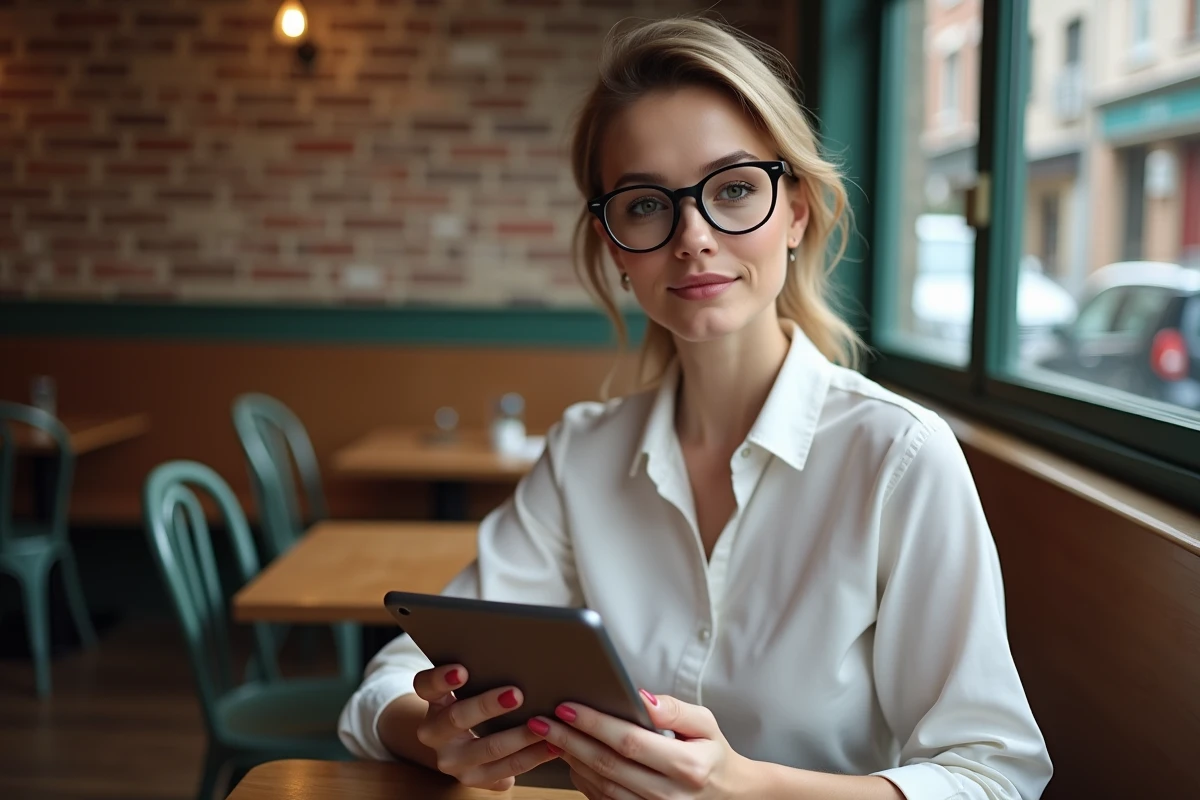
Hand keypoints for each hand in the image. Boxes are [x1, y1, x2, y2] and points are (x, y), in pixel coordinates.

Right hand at [412, 664, 560, 790]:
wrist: (456, 746)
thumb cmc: (469, 704)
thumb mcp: (464, 691)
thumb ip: (479, 675)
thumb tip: (517, 656)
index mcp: (432, 702)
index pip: (426, 685)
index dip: (441, 678)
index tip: (462, 670)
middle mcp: (433, 733)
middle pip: (456, 718)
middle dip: (488, 706)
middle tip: (516, 694)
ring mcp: (451, 760)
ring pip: (486, 749)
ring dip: (518, 736)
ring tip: (542, 724)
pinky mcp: (471, 778)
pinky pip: (504, 770)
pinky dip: (531, 757)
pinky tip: (551, 747)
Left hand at [525, 689, 751, 799]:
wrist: (729, 798)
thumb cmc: (713, 755)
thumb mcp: (705, 723)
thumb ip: (673, 709)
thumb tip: (639, 697)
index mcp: (686, 766)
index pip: (629, 741)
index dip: (594, 724)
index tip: (566, 707)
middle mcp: (667, 795)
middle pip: (607, 765)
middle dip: (569, 740)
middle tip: (541, 721)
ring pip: (600, 786)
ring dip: (570, 760)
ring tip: (548, 737)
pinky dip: (581, 781)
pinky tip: (569, 760)